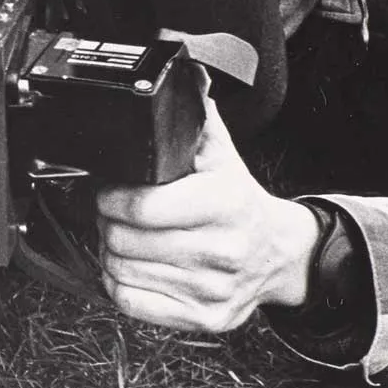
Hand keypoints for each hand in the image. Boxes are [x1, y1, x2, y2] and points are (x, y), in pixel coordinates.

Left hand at [95, 77, 320, 332]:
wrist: (281, 254)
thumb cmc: (238, 199)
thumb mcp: (220, 153)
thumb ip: (194, 114)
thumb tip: (179, 69)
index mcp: (224, 203)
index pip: (144, 207)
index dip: (112, 197)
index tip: (107, 191)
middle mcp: (222, 250)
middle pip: (126, 241)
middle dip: (107, 223)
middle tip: (110, 213)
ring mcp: (214, 289)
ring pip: (123, 272)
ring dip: (110, 252)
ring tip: (120, 236)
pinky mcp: (206, 318)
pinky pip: (134, 304)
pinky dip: (119, 284)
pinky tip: (130, 266)